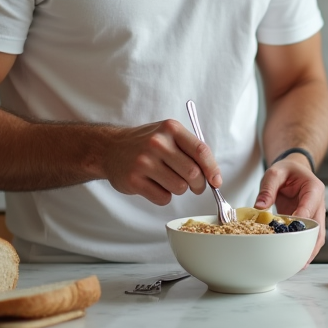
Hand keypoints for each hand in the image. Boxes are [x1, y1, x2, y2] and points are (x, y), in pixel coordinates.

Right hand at [100, 120, 222, 205]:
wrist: (110, 148)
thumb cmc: (146, 143)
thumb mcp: (169, 135)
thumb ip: (190, 150)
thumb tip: (213, 175)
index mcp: (171, 129)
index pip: (201, 151)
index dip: (212, 169)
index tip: (216, 181)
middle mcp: (157, 143)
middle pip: (192, 173)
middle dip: (199, 184)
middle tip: (195, 186)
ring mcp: (144, 162)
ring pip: (179, 188)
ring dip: (179, 189)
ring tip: (169, 180)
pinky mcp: (134, 180)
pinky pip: (163, 198)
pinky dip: (164, 197)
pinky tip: (155, 186)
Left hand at [256, 155, 325, 262]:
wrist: (294, 169)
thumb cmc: (288, 170)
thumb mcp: (275, 172)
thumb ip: (268, 188)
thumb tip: (260, 207)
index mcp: (314, 189)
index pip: (309, 208)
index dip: (300, 222)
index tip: (290, 233)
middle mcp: (318, 203)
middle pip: (319, 228)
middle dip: (309, 245)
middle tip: (299, 260)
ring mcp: (315, 214)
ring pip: (317, 236)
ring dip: (309, 250)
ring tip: (299, 265)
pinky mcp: (308, 221)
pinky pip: (310, 236)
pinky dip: (304, 247)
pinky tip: (297, 258)